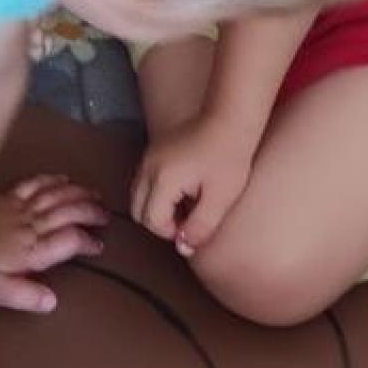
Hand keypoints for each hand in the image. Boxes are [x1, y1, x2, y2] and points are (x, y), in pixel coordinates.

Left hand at [0, 175, 106, 314]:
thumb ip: (25, 296)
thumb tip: (52, 301)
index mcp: (32, 251)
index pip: (70, 242)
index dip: (87, 242)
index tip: (97, 246)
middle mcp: (32, 227)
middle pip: (70, 214)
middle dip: (92, 213)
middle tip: (106, 216)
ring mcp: (21, 209)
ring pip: (58, 197)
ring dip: (80, 195)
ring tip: (97, 197)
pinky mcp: (9, 197)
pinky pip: (36, 184)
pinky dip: (54, 180)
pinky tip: (65, 179)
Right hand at [131, 114, 257, 257]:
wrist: (229, 119)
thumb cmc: (229, 157)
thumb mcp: (221, 199)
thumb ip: (200, 227)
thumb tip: (183, 248)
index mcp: (163, 179)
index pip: (152, 220)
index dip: (171, 231)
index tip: (193, 226)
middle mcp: (148, 167)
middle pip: (138, 210)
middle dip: (160, 221)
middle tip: (188, 218)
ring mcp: (148, 157)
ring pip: (138, 196)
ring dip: (157, 208)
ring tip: (187, 204)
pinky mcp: (153, 151)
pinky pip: (144, 182)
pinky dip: (157, 193)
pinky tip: (183, 190)